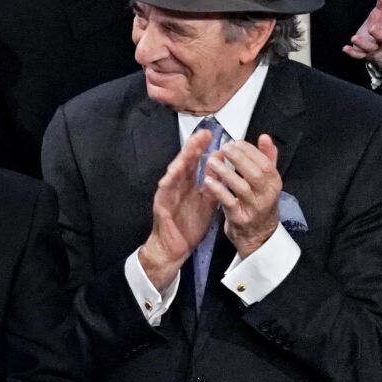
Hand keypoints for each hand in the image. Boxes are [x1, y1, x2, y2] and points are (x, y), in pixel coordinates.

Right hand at [137, 127, 221, 290]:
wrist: (175, 247)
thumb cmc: (189, 225)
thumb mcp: (206, 201)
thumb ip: (212, 183)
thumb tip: (220, 163)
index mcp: (188, 184)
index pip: (194, 162)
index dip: (201, 147)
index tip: (211, 135)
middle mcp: (176, 186)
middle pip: (183, 163)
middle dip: (192, 148)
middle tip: (202, 135)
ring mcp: (167, 195)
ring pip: (172, 174)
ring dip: (179, 162)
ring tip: (188, 151)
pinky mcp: (162, 207)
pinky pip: (163, 194)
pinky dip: (166, 185)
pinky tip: (170, 177)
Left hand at [203, 134, 282, 256]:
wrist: (258, 235)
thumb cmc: (260, 203)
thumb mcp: (267, 181)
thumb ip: (267, 158)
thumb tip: (265, 138)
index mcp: (274, 183)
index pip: (265, 163)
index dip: (250, 151)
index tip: (236, 142)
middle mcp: (266, 196)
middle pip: (254, 173)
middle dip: (239, 158)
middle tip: (224, 148)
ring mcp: (253, 208)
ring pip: (241, 187)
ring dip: (226, 172)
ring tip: (213, 161)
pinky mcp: (239, 218)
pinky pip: (228, 202)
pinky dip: (218, 190)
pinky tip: (208, 181)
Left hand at [341, 0, 381, 70]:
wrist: (378, 44)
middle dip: (380, 34)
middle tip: (373, 29)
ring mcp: (375, 46)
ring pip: (371, 47)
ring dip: (363, 43)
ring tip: (354, 38)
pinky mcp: (365, 53)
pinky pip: (359, 55)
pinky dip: (353, 52)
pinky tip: (346, 48)